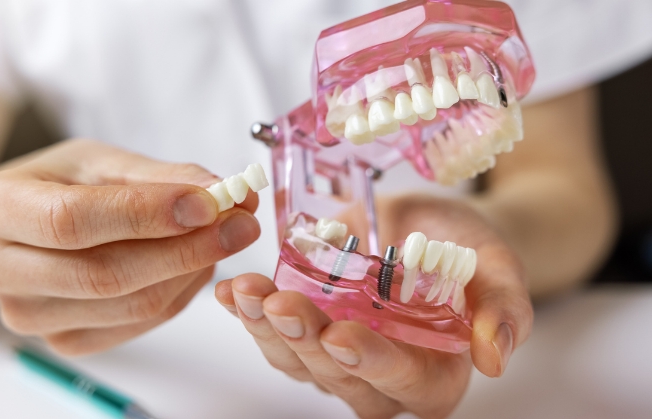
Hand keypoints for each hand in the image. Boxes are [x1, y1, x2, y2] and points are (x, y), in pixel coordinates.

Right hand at [0, 139, 260, 354]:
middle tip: (243, 223)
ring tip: (223, 237)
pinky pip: (137, 325)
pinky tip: (194, 264)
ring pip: (130, 304)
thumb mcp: (101, 162)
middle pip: (105, 273)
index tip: (210, 202)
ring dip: (191, 271)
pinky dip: (179, 293)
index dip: (146, 214)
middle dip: (187, 249)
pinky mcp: (62, 341)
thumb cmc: (59, 186)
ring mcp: (28, 316)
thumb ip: (161, 177)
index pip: (72, 220)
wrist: (21, 227)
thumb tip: (225, 192)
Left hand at [215, 195, 531, 418]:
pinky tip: (233, 291)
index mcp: (434, 372)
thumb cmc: (468, 249)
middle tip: (282, 304)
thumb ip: (504, 307)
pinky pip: (273, 332)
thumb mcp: (497, 265)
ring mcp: (338, 356)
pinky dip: (249, 312)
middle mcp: (381, 376)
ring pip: (297, 360)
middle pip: (339, 376)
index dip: (373, 364)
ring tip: (248, 292)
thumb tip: (494, 358)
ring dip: (267, 329)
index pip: (405, 383)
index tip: (343, 335)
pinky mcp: (307, 330)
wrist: (430, 226)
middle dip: (306, 341)